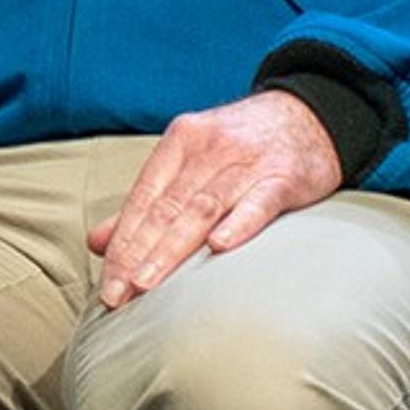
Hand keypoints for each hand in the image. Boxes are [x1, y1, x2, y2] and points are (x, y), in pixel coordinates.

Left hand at [88, 91, 343, 306]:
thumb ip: (147, 204)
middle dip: (137, 255)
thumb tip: (99, 242)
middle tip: (118, 295)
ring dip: (171, 249)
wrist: (310, 114)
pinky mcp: (285, 177)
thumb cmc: (243, 146)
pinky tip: (219, 246)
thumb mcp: (192, 160)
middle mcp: (208, 150)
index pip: (141, 200)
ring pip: (201, 208)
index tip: (108, 285)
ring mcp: (246, 162)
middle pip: (165, 208)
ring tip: (148, 284)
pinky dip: (239, 223)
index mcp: (179, 144)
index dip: (122, 244)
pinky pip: (259, 201)